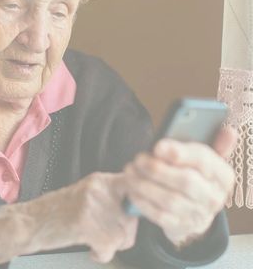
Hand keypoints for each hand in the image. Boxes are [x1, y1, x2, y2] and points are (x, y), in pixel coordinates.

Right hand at [0, 172, 137, 266]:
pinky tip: (90, 249)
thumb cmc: (60, 211)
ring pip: (123, 235)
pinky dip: (101, 255)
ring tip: (94, 241)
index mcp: (101, 180)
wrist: (32, 221)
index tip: (135, 215)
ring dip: (111, 245)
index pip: (134, 186)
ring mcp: (92, 204)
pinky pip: (109, 248)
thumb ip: (112, 197)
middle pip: (131, 217)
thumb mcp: (88, 194)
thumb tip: (139, 208)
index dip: (140, 203)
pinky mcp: (85, 223)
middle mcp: (99, 188)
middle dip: (124, 233)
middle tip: (108, 237)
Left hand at [123, 126, 236, 246]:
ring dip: (145, 184)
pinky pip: (159, 216)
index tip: (157, 146)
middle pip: (186, 182)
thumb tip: (228, 130)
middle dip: (157, 169)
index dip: (180, 152)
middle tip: (137, 158)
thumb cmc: (194, 173)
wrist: (194, 209)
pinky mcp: (180, 226)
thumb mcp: (203, 158)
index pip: (204, 160)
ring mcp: (197, 214)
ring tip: (129, 171)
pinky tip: (130, 189)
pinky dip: (142, 201)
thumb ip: (212, 143)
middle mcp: (213, 197)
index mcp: (223, 175)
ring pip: (170, 200)